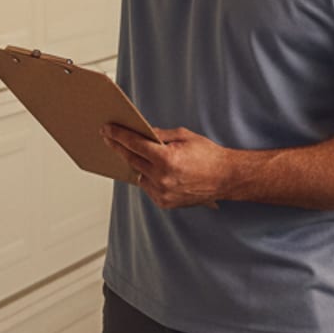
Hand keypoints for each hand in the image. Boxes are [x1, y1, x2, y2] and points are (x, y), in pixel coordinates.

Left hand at [102, 124, 226, 209]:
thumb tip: (142, 133)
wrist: (226, 178)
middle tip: (108, 137)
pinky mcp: (165, 203)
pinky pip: (148, 187)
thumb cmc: (208, 155)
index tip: (107, 129)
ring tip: (132, 153)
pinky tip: (151, 170)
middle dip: (118, 147)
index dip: (118, 135)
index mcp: (166, 158)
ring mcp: (163, 193)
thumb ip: (161, 135)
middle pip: (131, 159)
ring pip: (138, 174)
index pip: (134, 144)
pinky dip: (148, 178)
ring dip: (136, 163)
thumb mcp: (184, 136)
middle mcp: (162, 177)